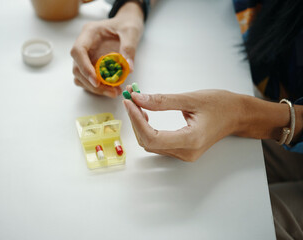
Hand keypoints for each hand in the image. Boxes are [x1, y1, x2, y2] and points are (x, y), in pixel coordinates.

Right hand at [70, 2, 143, 97]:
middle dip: (92, 84)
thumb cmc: (127, 24)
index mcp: (89, 33)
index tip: (96, 82)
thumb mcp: (131, 32)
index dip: (84, 68)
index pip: (78, 51)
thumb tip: (129, 69)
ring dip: (95, 89)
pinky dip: (99, 88)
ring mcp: (86, 56)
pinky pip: (89, 79)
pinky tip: (112, 89)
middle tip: (111, 92)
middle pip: (78, 68)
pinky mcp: (91, 64)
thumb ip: (129, 49)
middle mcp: (84, 45)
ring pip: (81, 77)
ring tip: (114, 92)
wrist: (127, 24)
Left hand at [123, 88, 246, 161]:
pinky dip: (148, 129)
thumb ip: (162, 101)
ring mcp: (184, 154)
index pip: (152, 137)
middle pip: (148, 142)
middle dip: (135, 120)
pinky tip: (146, 115)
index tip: (129, 102)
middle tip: (131, 99)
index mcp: (191, 140)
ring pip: (150, 144)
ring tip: (138, 105)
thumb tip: (138, 99)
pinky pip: (157, 143)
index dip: (136, 120)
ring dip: (140, 125)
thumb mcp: (191, 98)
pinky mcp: (182, 150)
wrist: (238, 115)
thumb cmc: (221, 105)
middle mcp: (186, 152)